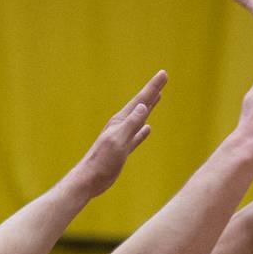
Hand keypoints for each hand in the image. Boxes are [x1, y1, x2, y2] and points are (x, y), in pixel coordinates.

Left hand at [67, 71, 167, 198]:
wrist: (89, 179)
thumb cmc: (101, 161)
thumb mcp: (118, 140)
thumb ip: (131, 124)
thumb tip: (143, 106)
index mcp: (120, 121)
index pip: (140, 100)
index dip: (153, 87)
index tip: (163, 74)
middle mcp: (121, 126)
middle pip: (141, 105)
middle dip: (153, 91)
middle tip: (163, 78)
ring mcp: (122, 138)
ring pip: (140, 119)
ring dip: (149, 107)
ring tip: (158, 97)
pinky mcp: (122, 150)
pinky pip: (136, 137)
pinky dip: (143, 132)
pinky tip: (148, 129)